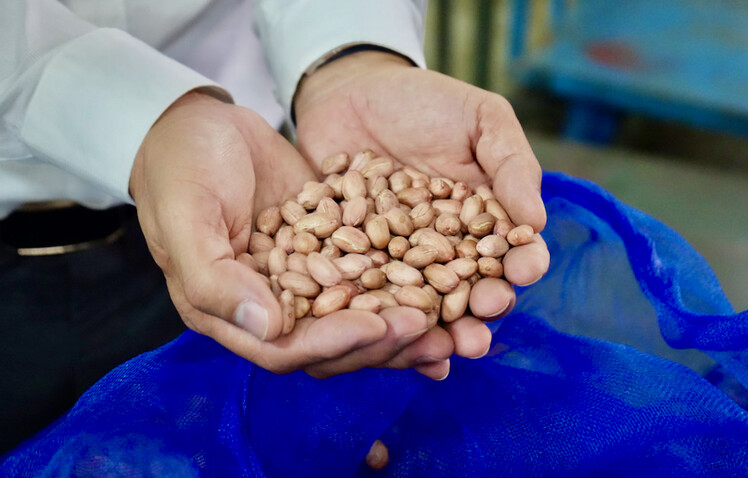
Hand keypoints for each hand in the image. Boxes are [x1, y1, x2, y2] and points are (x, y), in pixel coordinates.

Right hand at [129, 92, 449, 378]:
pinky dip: (405, 284)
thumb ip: (216, 279)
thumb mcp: (187, 217)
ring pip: (359, 316)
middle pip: (333, 343)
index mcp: (230, 312)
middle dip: (382, 342)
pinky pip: (372, 275)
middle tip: (434, 331)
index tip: (378, 326)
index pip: (287, 349)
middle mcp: (271, 307)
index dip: (334, 343)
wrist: (200, 122)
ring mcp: (305, 280)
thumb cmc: (181, 168)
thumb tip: (269, 328)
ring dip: (402, 323)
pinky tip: (447, 286)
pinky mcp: (333, 250)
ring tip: (450, 324)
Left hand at [294, 51, 549, 372]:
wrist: (348, 90)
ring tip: (444, 350)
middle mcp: (447, 249)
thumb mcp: (480, 120)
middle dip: (479, 311)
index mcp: (486, 220)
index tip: (525, 271)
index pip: (511, 249)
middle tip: (482, 326)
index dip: (522, 264)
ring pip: (422, 304)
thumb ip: (510, 165)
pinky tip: (384, 339)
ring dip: (435, 331)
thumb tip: (535, 221)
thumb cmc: (425, 101)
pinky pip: (368, 296)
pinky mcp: (355, 264)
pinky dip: (376, 319)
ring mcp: (400, 261)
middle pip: (470, 289)